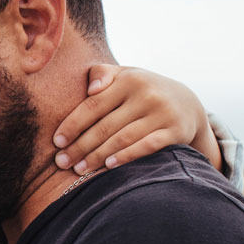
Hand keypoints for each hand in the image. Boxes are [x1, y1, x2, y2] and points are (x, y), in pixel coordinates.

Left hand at [52, 65, 215, 175]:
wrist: (186, 102)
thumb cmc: (141, 90)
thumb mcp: (124, 75)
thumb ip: (101, 74)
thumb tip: (90, 89)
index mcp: (128, 79)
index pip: (93, 105)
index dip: (73, 125)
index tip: (56, 142)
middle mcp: (146, 95)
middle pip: (105, 126)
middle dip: (80, 147)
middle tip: (62, 162)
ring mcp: (162, 113)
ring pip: (122, 139)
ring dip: (98, 156)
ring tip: (79, 169)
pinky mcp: (175, 131)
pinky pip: (146, 147)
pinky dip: (126, 157)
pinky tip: (108, 166)